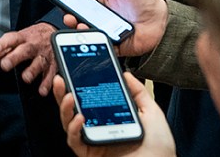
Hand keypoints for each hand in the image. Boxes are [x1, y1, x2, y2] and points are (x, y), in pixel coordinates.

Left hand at [0, 22, 56, 95]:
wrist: (54, 32)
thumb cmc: (31, 38)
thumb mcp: (16, 40)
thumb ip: (1, 50)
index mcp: (22, 38)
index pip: (11, 38)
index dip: (2, 43)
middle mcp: (33, 46)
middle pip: (24, 51)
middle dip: (15, 58)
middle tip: (5, 65)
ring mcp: (44, 55)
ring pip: (39, 62)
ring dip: (32, 70)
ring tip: (26, 78)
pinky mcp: (53, 65)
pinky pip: (51, 74)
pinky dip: (47, 83)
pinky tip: (42, 90)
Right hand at [52, 72, 175, 156]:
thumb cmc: (158, 147)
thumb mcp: (151, 112)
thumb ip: (138, 92)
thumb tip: (126, 75)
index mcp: (110, 117)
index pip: (90, 99)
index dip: (80, 85)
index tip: (75, 70)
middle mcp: (99, 128)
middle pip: (74, 109)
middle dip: (64, 93)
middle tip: (61, 79)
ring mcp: (93, 141)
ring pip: (69, 123)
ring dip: (65, 108)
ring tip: (69, 95)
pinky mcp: (90, 154)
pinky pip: (75, 141)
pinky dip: (74, 129)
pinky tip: (80, 118)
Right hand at [65, 0, 167, 57]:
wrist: (162, 18)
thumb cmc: (144, 0)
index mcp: (103, 4)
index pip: (82, 6)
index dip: (73, 6)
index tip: (65, 5)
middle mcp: (104, 19)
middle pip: (83, 21)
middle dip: (73, 20)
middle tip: (69, 18)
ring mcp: (109, 33)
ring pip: (91, 35)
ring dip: (83, 32)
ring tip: (82, 27)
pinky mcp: (117, 45)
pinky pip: (104, 47)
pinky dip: (98, 45)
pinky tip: (96, 39)